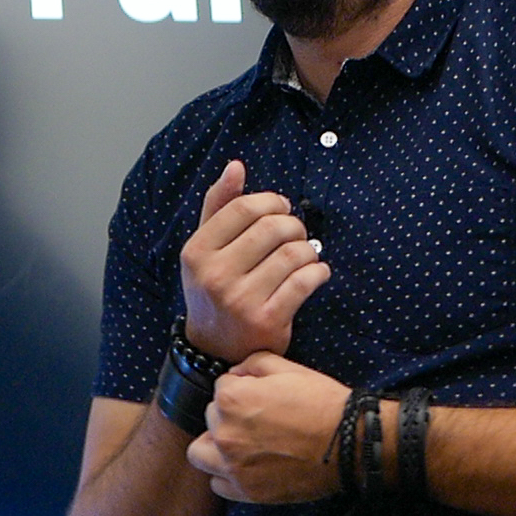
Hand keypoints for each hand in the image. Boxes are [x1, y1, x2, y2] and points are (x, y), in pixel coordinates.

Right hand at [181, 160, 330, 363]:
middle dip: (294, 225)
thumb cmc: (215, 288)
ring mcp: (241, 300)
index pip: (243, 208)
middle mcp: (215, 275)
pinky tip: (316, 274)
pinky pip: (305, 281)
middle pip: (272, 227)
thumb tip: (236, 166)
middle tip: (296, 235)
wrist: (215, 349)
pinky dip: (319, 272)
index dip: (271, 201)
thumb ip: (219, 206)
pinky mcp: (267, 320)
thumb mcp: (206, 248)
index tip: (281, 209)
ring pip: (293, 253)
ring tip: (305, 255)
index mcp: (197, 252)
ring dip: (308, 250)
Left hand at [187, 353, 351, 502]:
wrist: (348, 443)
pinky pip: (218, 483)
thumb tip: (237, 373)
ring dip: (215, 445)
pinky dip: (227, 474)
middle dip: (229, 415)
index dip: (242, 387)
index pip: (220, 387)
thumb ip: (253, 363)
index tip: (261, 395)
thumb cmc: (322, 404)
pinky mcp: (247, 491)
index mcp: (231, 400)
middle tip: (257, 418)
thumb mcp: (290, 368)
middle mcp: (225, 434)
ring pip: (200, 453)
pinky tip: (247, 465)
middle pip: (211, 418)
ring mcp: (233, 466)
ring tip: (240, 443)